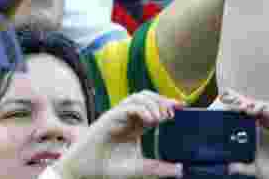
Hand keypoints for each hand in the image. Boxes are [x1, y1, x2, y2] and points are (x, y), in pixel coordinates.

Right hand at [55, 92, 183, 178]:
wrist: (86, 170)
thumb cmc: (108, 168)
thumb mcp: (139, 169)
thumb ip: (158, 169)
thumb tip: (179, 169)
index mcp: (135, 127)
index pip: (153, 108)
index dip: (167, 105)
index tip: (183, 108)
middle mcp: (127, 118)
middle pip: (146, 97)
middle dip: (161, 100)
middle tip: (173, 112)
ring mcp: (117, 116)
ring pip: (136, 97)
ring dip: (152, 103)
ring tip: (160, 117)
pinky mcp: (109, 118)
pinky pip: (127, 107)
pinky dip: (140, 110)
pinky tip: (150, 120)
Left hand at [214, 91, 268, 178]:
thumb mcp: (256, 169)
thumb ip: (243, 167)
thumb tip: (229, 168)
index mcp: (258, 134)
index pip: (246, 116)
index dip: (238, 109)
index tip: (227, 104)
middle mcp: (267, 128)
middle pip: (255, 109)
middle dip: (245, 104)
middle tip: (235, 104)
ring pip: (266, 109)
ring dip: (256, 105)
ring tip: (246, 109)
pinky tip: (262, 111)